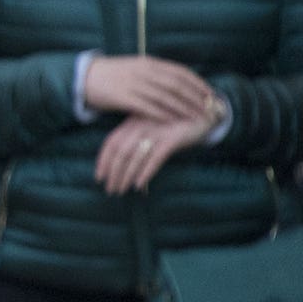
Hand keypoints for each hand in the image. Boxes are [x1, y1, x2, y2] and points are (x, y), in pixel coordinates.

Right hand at [84, 54, 215, 125]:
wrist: (84, 77)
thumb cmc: (112, 75)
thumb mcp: (135, 67)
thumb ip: (155, 73)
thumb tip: (177, 82)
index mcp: (148, 63)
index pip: (180, 72)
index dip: (197, 83)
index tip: (210, 94)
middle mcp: (143, 72)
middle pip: (176, 85)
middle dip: (194, 98)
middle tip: (208, 109)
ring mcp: (133, 84)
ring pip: (165, 97)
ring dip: (182, 108)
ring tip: (195, 118)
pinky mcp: (122, 97)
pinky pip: (147, 107)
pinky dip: (162, 114)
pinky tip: (172, 121)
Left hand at [95, 111, 212, 195]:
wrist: (203, 111)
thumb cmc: (174, 122)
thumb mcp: (152, 128)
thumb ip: (138, 142)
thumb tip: (126, 167)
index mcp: (132, 122)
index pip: (111, 142)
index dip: (103, 160)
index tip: (98, 177)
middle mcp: (141, 125)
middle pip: (120, 151)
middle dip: (113, 172)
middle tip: (110, 189)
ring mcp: (156, 131)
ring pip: (134, 155)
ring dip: (125, 175)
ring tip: (120, 190)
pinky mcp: (173, 138)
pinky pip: (155, 157)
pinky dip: (145, 171)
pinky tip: (139, 184)